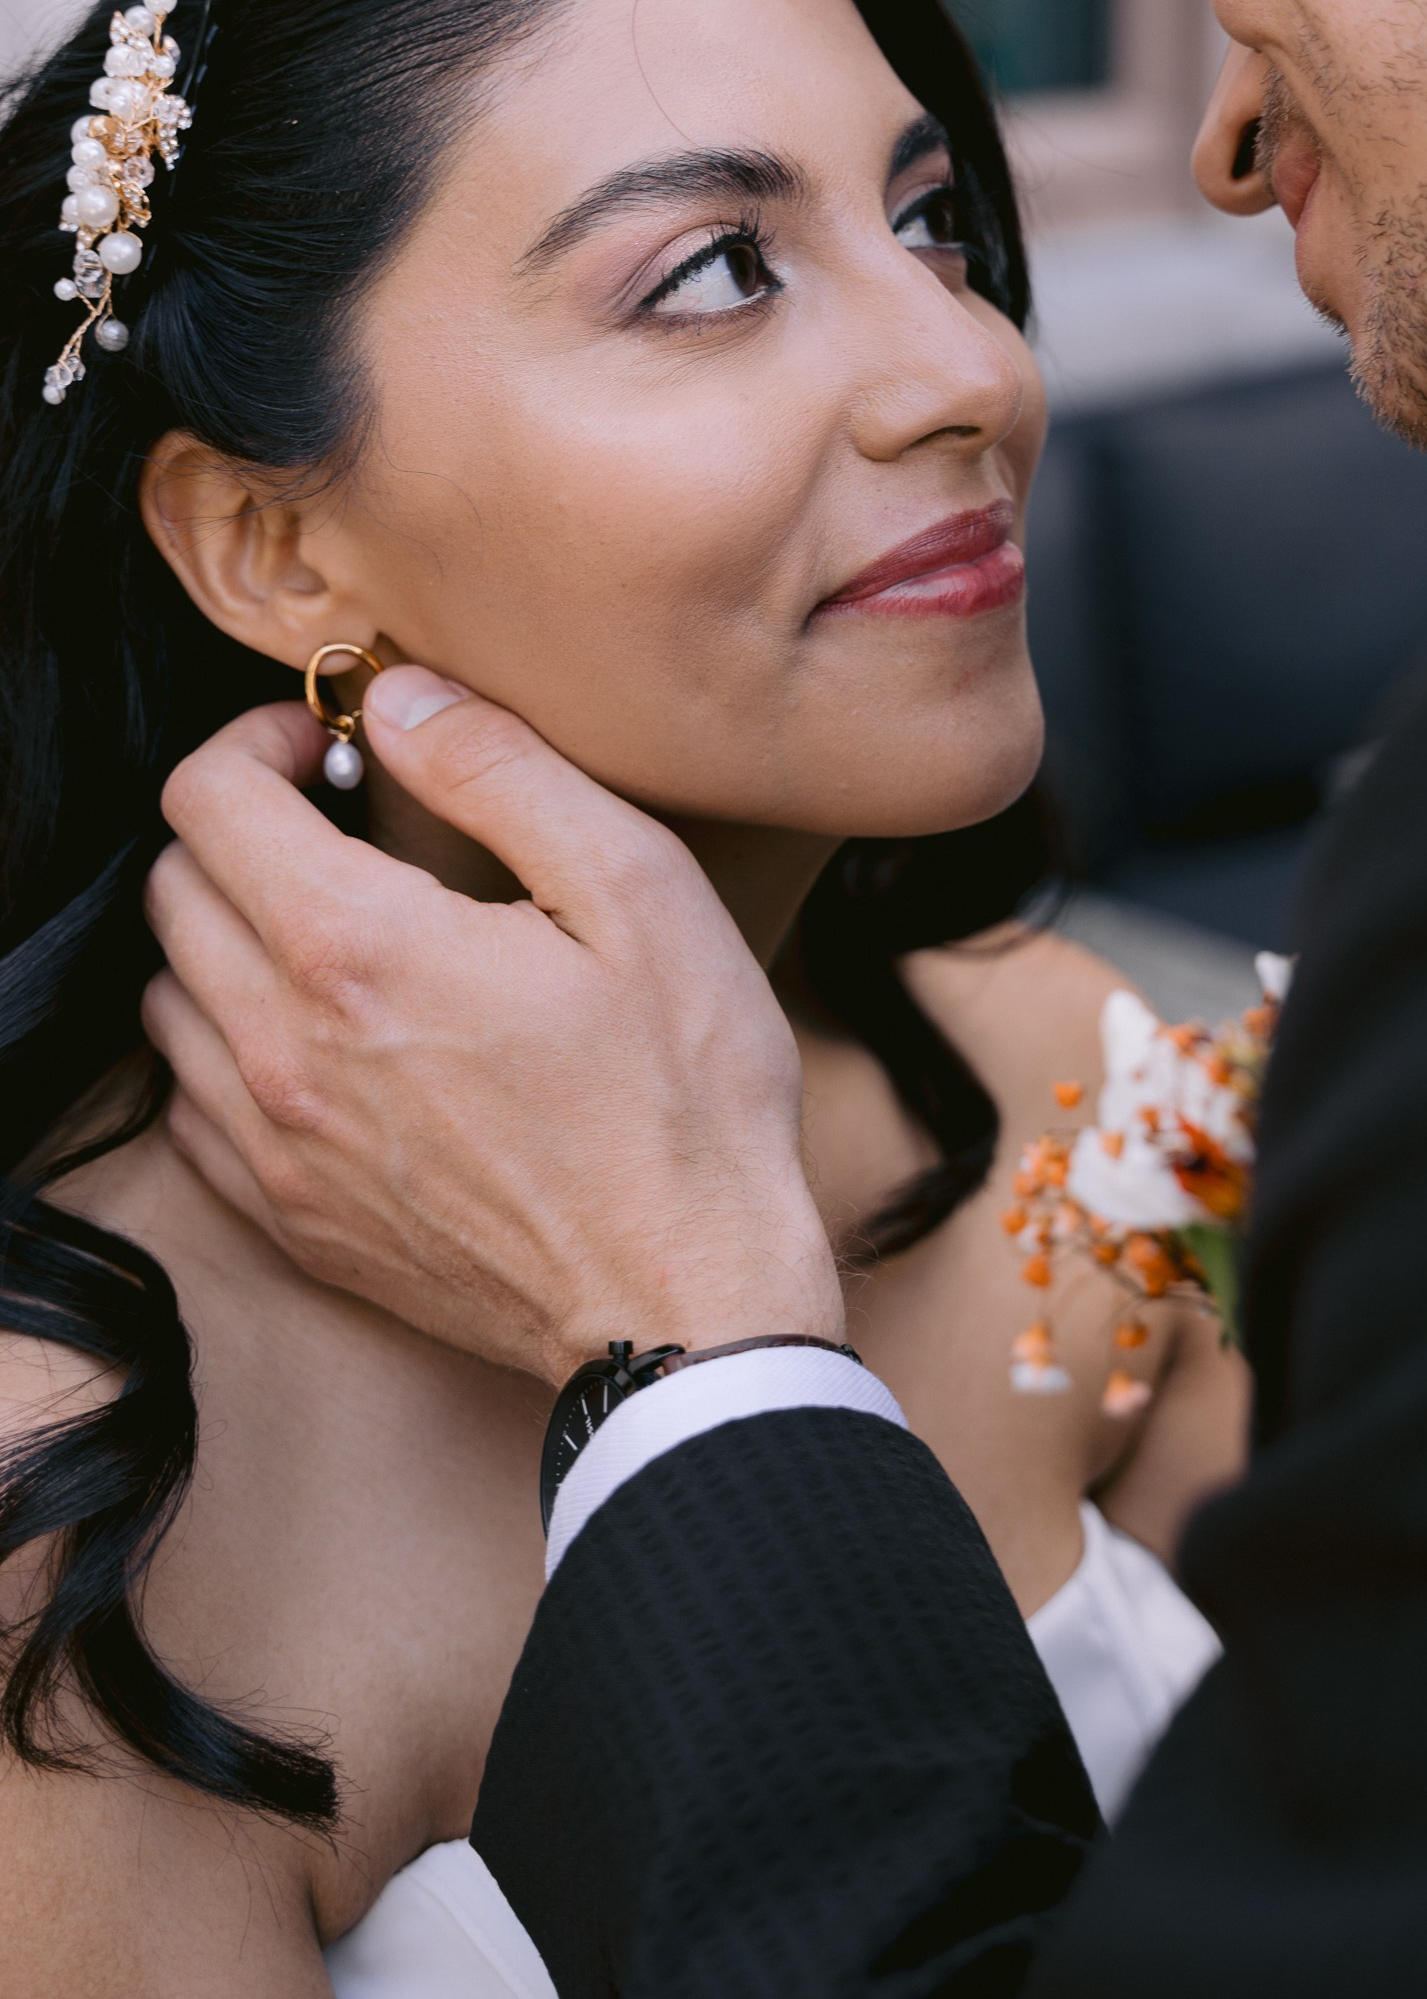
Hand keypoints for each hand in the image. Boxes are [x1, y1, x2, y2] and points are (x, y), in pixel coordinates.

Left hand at [141, 671, 841, 1382]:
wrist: (684, 1301)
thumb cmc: (683, 1096)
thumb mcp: (637, 889)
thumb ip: (501, 770)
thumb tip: (400, 698)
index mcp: (358, 947)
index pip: (206, 799)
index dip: (258, 742)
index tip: (330, 748)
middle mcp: (284, 1045)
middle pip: (173, 889)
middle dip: (241, 828)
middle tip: (341, 825)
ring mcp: (275, 1147)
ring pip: (169, 998)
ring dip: (227, 939)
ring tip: (332, 931)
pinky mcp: (291, 1221)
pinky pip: (193, 1107)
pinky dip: (230, 1049)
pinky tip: (326, 1041)